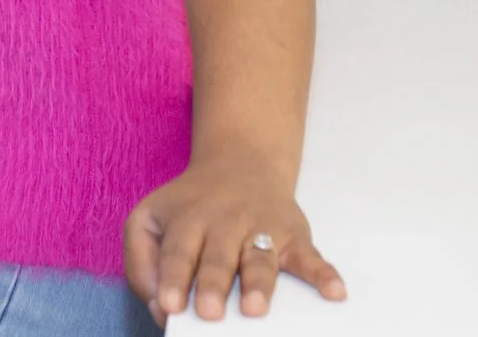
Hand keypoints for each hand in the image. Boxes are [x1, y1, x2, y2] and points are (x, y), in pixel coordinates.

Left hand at [125, 155, 342, 324]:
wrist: (240, 164)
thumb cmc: (190, 207)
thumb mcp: (150, 220)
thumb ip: (142, 262)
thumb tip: (157, 307)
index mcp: (187, 221)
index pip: (177, 252)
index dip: (172, 278)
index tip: (169, 305)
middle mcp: (224, 223)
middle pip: (218, 257)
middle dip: (214, 285)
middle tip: (209, 313)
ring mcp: (261, 228)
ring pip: (260, 259)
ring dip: (259, 284)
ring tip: (254, 309)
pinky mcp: (292, 234)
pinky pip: (310, 256)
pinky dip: (325, 274)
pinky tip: (335, 292)